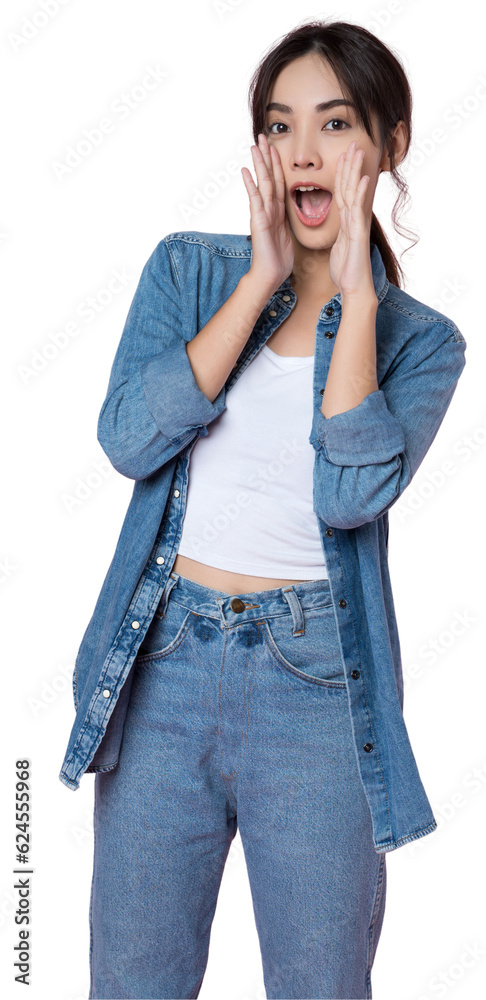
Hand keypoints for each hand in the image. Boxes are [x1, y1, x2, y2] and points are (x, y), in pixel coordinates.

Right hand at [241, 133, 293, 291]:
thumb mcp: (287, 235)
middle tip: (261, 136)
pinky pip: (255, 200)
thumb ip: (286, 221)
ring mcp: (262, 214)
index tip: (274, 147)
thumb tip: (290, 214)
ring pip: (262, 184)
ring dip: (259, 164)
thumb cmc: (278, 259)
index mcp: (277, 211)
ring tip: (254, 146)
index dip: (277, 164)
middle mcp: (269, 209)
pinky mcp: (259, 222)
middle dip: (266, 156)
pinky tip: (245, 172)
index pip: (277, 182)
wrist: (270, 275)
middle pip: (268, 177)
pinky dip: (250, 186)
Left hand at [329, 139, 375, 298]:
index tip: (343, 155)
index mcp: (347, 221)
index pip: (343, 191)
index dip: (343, 173)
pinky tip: (363, 178)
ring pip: (354, 192)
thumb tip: (339, 231)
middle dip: (350, 164)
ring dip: (355, 170)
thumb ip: (340, 235)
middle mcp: (354, 218)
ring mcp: (357, 224)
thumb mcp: (339, 247)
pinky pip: (357, 210)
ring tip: (357, 151)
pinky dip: (359, 193)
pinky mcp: (357, 232)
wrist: (353, 287)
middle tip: (352, 143)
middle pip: (350, 186)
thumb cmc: (346, 270)